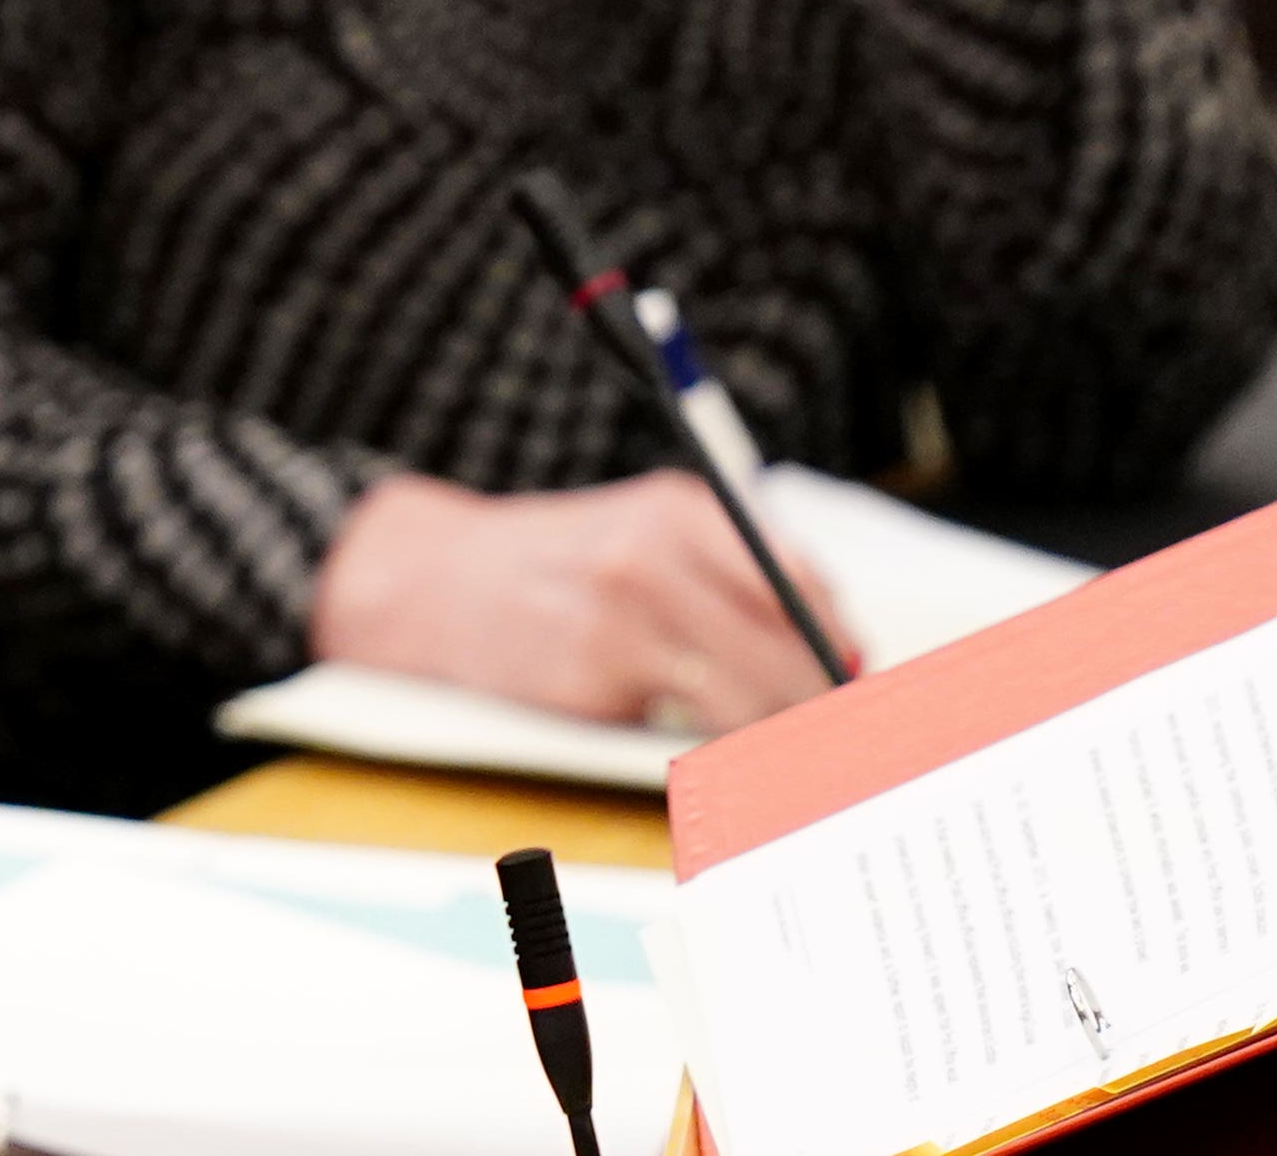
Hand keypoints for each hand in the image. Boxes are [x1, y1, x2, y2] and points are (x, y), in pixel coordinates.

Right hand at [305, 470, 859, 731]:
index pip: (801, 585)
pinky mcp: (591, 681)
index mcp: (678, 509)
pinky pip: (685, 734)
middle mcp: (657, 555)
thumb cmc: (540, 567)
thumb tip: (830, 649)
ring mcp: (623, 620)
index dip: (842, 648)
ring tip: (802, 768)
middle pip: (788, 648)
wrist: (415, 581)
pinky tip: (728, 769)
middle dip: (826, 706)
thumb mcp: (631, 532)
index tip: (861, 688)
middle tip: (851, 747)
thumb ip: (723, 572)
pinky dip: (717, 756)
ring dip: (785, 741)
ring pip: (749, 700)